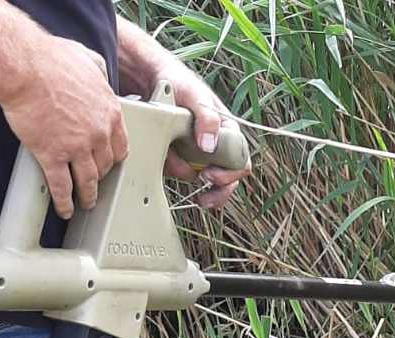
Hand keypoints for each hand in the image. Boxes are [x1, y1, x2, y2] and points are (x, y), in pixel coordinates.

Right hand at [0, 36, 127, 218]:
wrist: (23, 67)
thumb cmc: (50, 59)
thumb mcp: (88, 59)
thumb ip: (99, 71)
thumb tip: (100, 73)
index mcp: (109, 113)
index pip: (120, 146)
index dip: (113, 158)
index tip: (109, 163)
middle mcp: (97, 134)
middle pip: (104, 166)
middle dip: (101, 177)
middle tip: (95, 184)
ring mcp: (76, 148)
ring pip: (87, 181)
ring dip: (87, 196)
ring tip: (84, 203)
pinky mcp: (52, 156)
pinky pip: (61, 186)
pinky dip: (64, 202)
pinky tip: (64, 209)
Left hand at [155, 61, 251, 208]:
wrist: (153, 81)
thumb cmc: (181, 84)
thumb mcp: (195, 96)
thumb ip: (206, 119)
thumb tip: (210, 146)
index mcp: (228, 132)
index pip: (241, 162)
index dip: (228, 175)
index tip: (209, 176)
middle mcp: (217, 145)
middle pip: (227, 180)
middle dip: (216, 192)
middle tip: (202, 200)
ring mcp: (199, 153)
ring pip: (199, 177)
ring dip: (182, 171)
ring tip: (170, 153)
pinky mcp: (182, 156)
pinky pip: (180, 171)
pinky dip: (171, 166)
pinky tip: (165, 152)